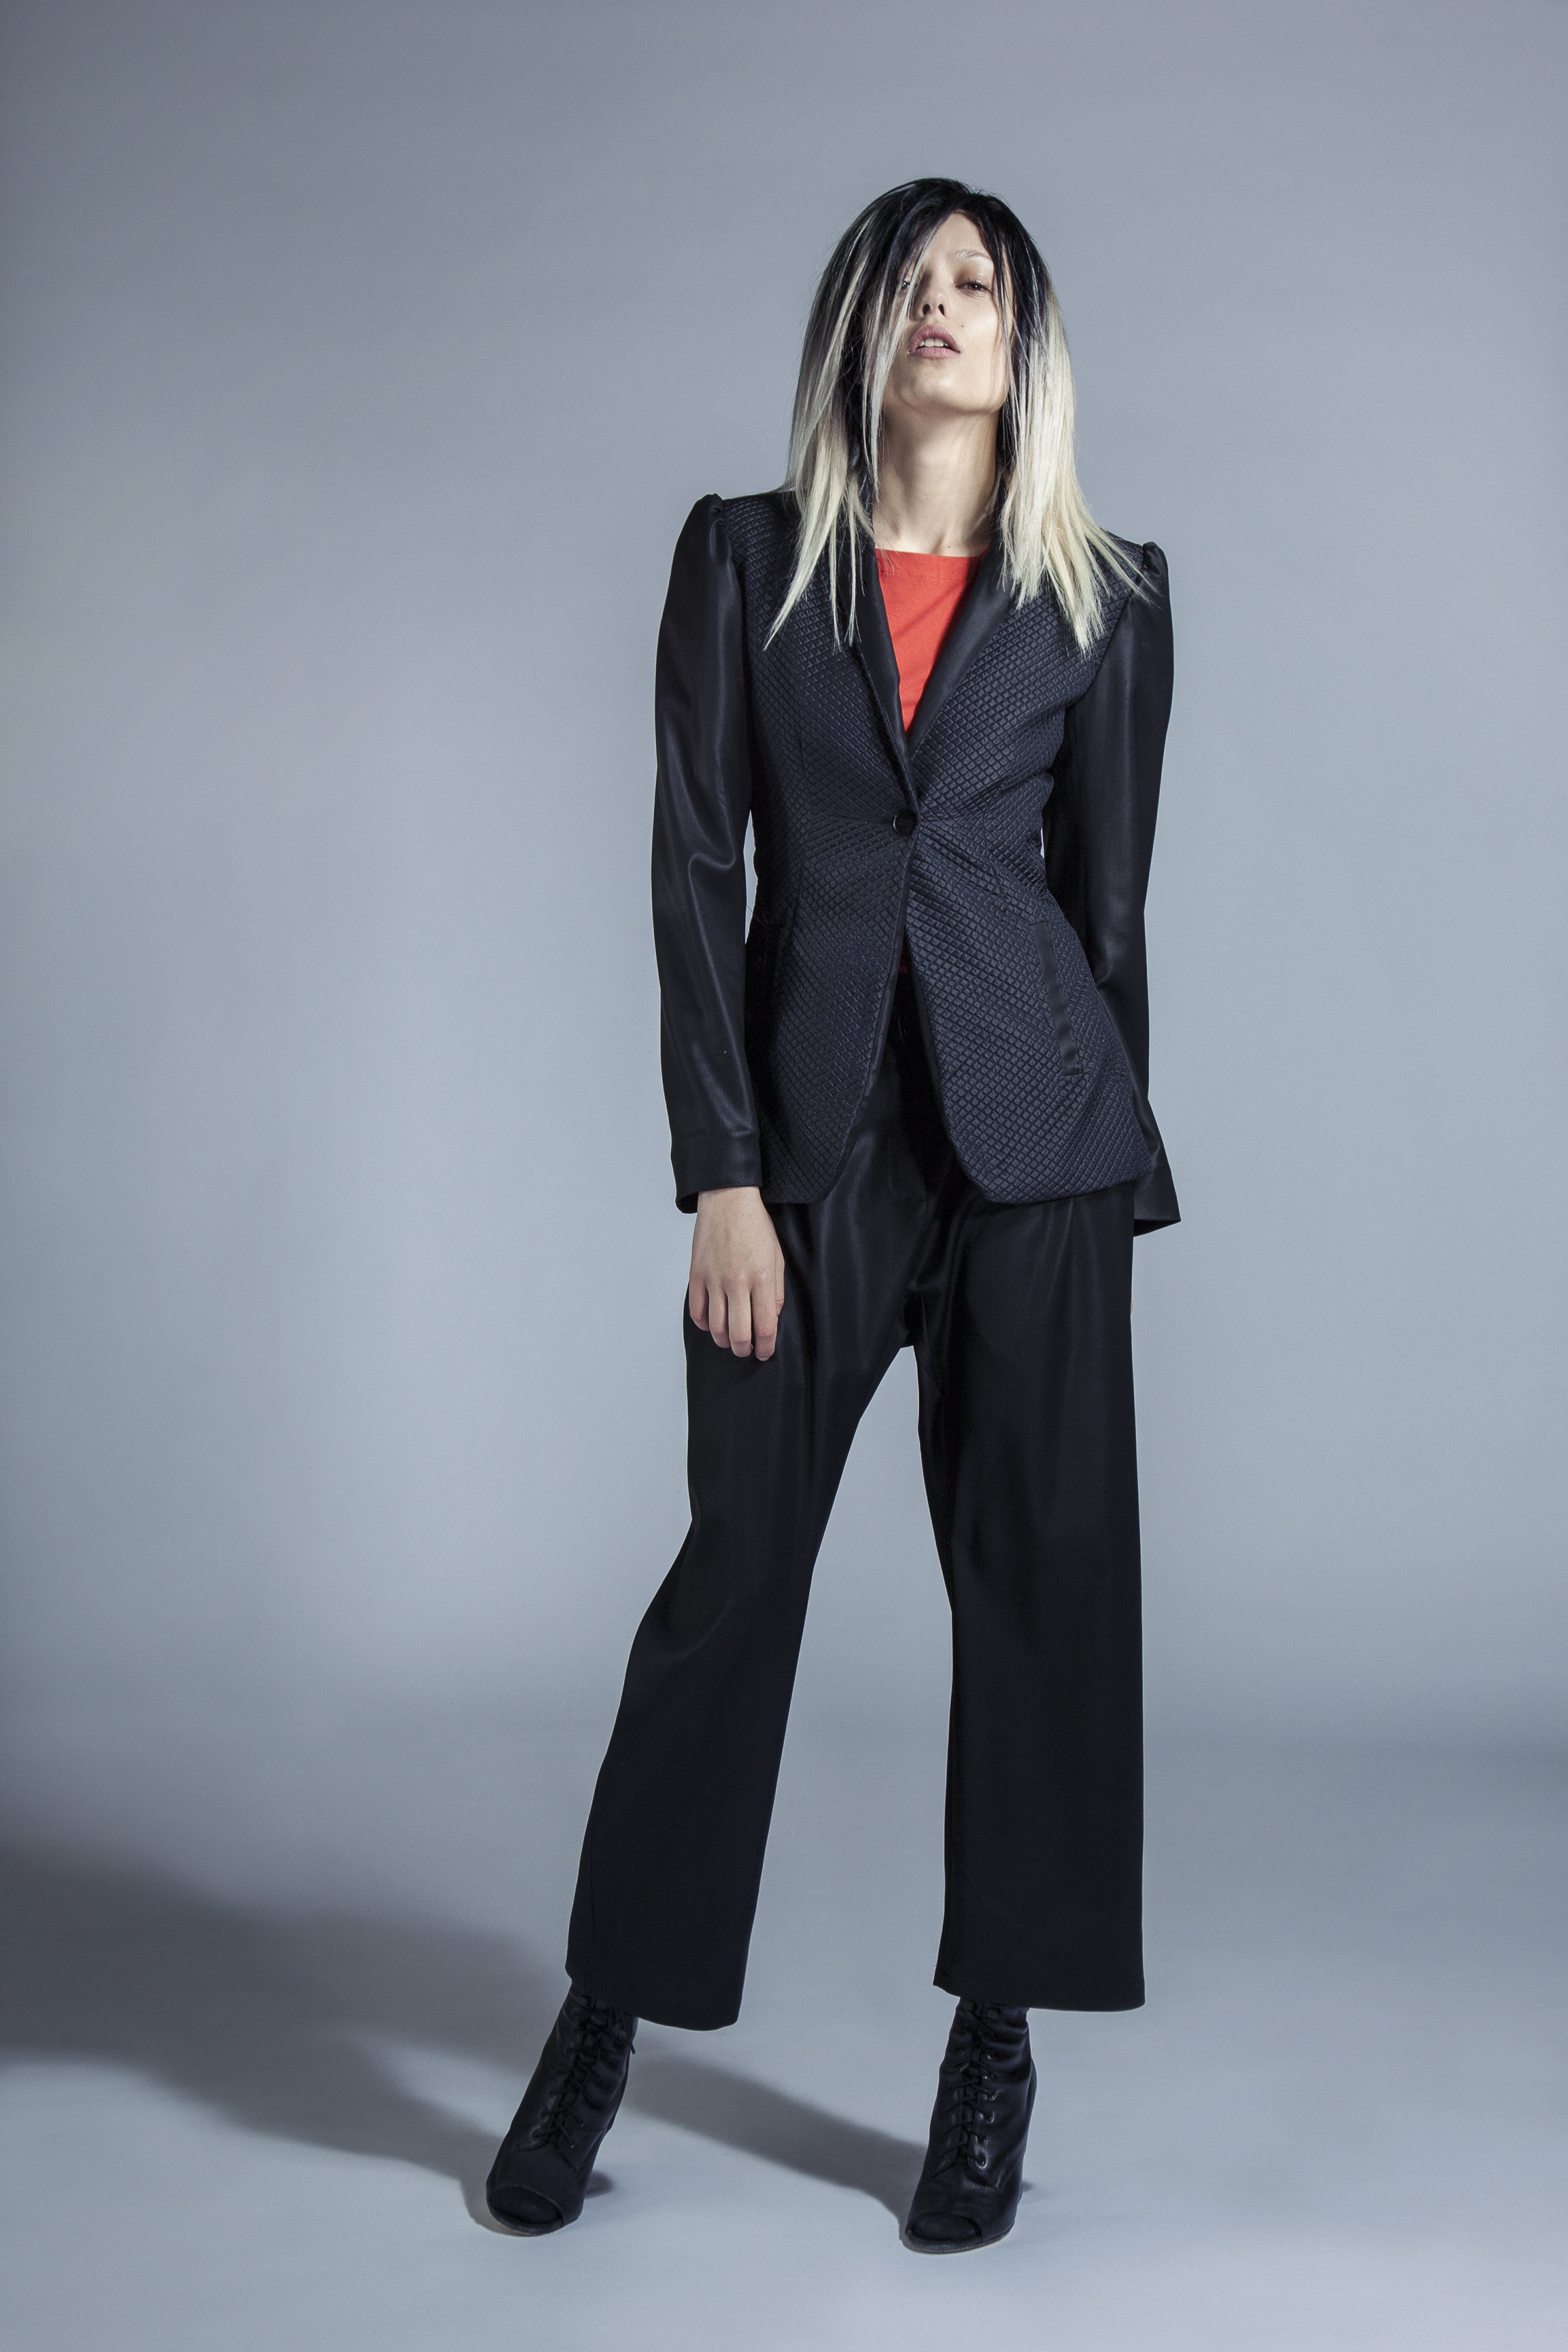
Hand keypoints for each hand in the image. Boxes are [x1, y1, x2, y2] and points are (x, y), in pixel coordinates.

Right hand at [689, 1187, 785, 1359]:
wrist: (727, 1199)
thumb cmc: (755, 1225)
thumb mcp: (777, 1257)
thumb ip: (776, 1291)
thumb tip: (771, 1317)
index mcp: (761, 1277)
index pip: (764, 1326)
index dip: (766, 1346)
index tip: (766, 1351)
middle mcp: (737, 1281)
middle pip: (739, 1333)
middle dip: (744, 1350)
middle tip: (747, 1351)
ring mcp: (713, 1279)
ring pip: (715, 1326)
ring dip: (724, 1340)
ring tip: (730, 1341)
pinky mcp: (696, 1274)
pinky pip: (697, 1311)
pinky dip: (704, 1324)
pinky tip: (712, 1324)